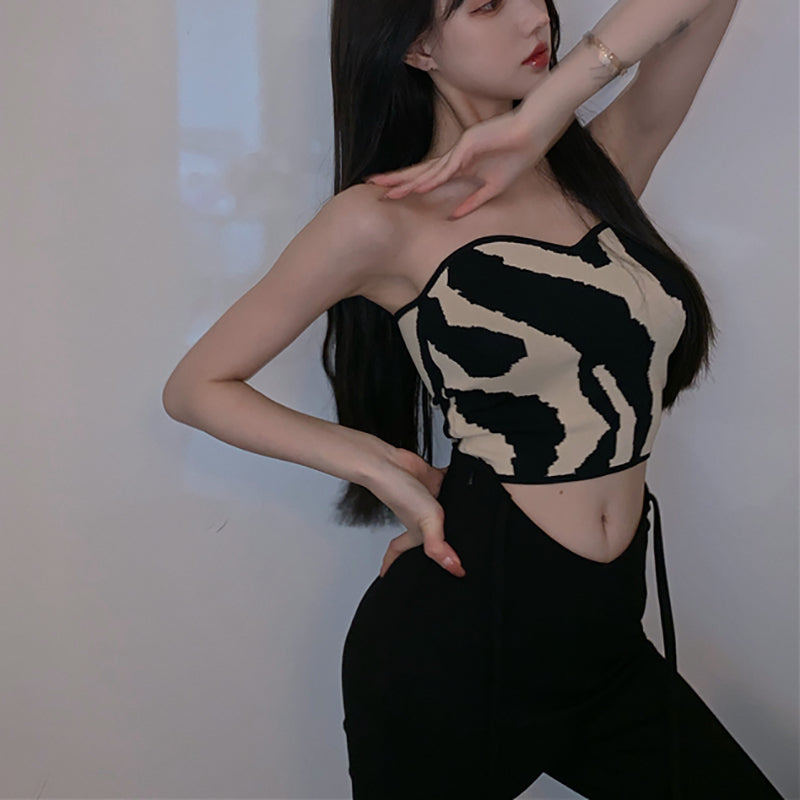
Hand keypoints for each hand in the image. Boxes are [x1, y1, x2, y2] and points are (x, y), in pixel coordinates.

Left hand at [366, 104, 553, 218]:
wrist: (532, 132)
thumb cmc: (516, 156)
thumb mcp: (493, 187)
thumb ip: (473, 201)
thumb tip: (454, 217)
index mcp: (457, 166)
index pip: (426, 177)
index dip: (407, 185)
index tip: (389, 193)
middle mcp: (453, 158)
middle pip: (419, 172)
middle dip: (397, 181)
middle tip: (373, 187)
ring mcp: (459, 151)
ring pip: (428, 171)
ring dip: (408, 183)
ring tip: (388, 192)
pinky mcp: (468, 147)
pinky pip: (448, 168)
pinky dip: (434, 179)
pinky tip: (421, 188)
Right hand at [370, 447, 463, 578]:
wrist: (392, 462)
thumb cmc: (399, 491)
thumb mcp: (425, 524)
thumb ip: (438, 547)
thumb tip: (454, 568)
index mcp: (417, 534)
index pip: (406, 555)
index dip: (400, 566)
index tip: (397, 577)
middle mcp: (423, 517)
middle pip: (431, 535)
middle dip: (440, 543)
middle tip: (454, 554)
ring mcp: (429, 499)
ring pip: (444, 511)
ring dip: (457, 513)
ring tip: (474, 521)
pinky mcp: (435, 480)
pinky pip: (450, 485)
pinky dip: (459, 485)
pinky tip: (469, 488)